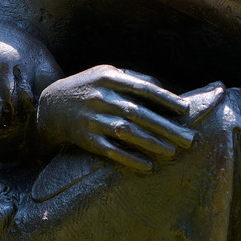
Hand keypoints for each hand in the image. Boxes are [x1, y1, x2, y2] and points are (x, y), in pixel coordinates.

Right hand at [35, 65, 196, 172]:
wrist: (51, 105)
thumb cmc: (88, 87)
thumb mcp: (107, 74)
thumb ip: (134, 79)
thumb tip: (164, 89)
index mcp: (109, 77)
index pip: (144, 88)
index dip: (166, 100)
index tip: (186, 111)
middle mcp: (101, 97)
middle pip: (139, 113)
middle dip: (166, 127)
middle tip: (189, 139)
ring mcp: (93, 119)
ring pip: (127, 132)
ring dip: (152, 143)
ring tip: (172, 152)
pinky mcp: (86, 139)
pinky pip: (111, 151)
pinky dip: (130, 159)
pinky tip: (148, 165)